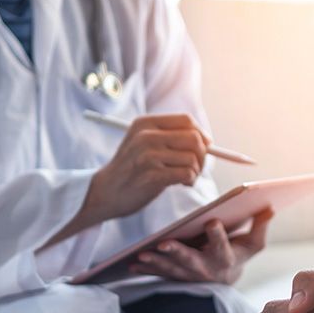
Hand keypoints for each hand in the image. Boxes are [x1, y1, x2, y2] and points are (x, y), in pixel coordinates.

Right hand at [87, 114, 211, 221]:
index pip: (186, 120)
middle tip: (196, 167)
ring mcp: (148, 155)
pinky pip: (187, 174)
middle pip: (194, 138)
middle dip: (202, 155)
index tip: (204, 147)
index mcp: (145, 123)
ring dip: (196, 171)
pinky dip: (190, 180)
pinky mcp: (153, 175)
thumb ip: (170, 137)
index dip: (201, 134)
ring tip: (185, 178)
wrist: (106, 192)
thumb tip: (208, 141)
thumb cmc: (132, 168)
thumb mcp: (143, 143)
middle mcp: (146, 136)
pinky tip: (181, 184)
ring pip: (193, 158)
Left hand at [129, 209, 272, 284]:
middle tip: (163, 244)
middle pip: (191, 262)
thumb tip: (270, 207)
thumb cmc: (238, 254)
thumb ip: (260, 226)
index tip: (212, 221)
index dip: (217, 236)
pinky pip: (160, 274)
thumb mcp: (253, 244)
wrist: (224, 280)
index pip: (222, 247)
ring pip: (172, 269)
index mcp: (226, 259)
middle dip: (177, 253)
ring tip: (141, 255)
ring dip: (156, 263)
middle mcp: (207, 270)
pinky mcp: (177, 277)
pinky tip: (133, 263)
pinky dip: (147, 270)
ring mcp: (190, 276)